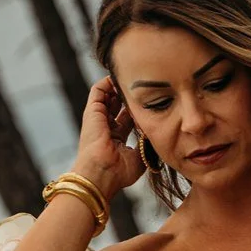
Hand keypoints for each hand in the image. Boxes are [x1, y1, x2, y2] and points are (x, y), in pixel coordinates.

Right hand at [71, 76, 143, 201]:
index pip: (128, 119)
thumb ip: (148, 143)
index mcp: (116, 139)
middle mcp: (106, 127)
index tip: (153, 102)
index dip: (139, 110)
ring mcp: (98, 119)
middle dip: (130, 96)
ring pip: (108, 96)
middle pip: (118, 106)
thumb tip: (159, 131)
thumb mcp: (140, 157)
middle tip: (145, 86)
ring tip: (134, 78)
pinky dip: (108, 82)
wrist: (101, 174)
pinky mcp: (92, 111)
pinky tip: (121, 77)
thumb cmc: (119, 172)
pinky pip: (98, 90)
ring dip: (119, 87)